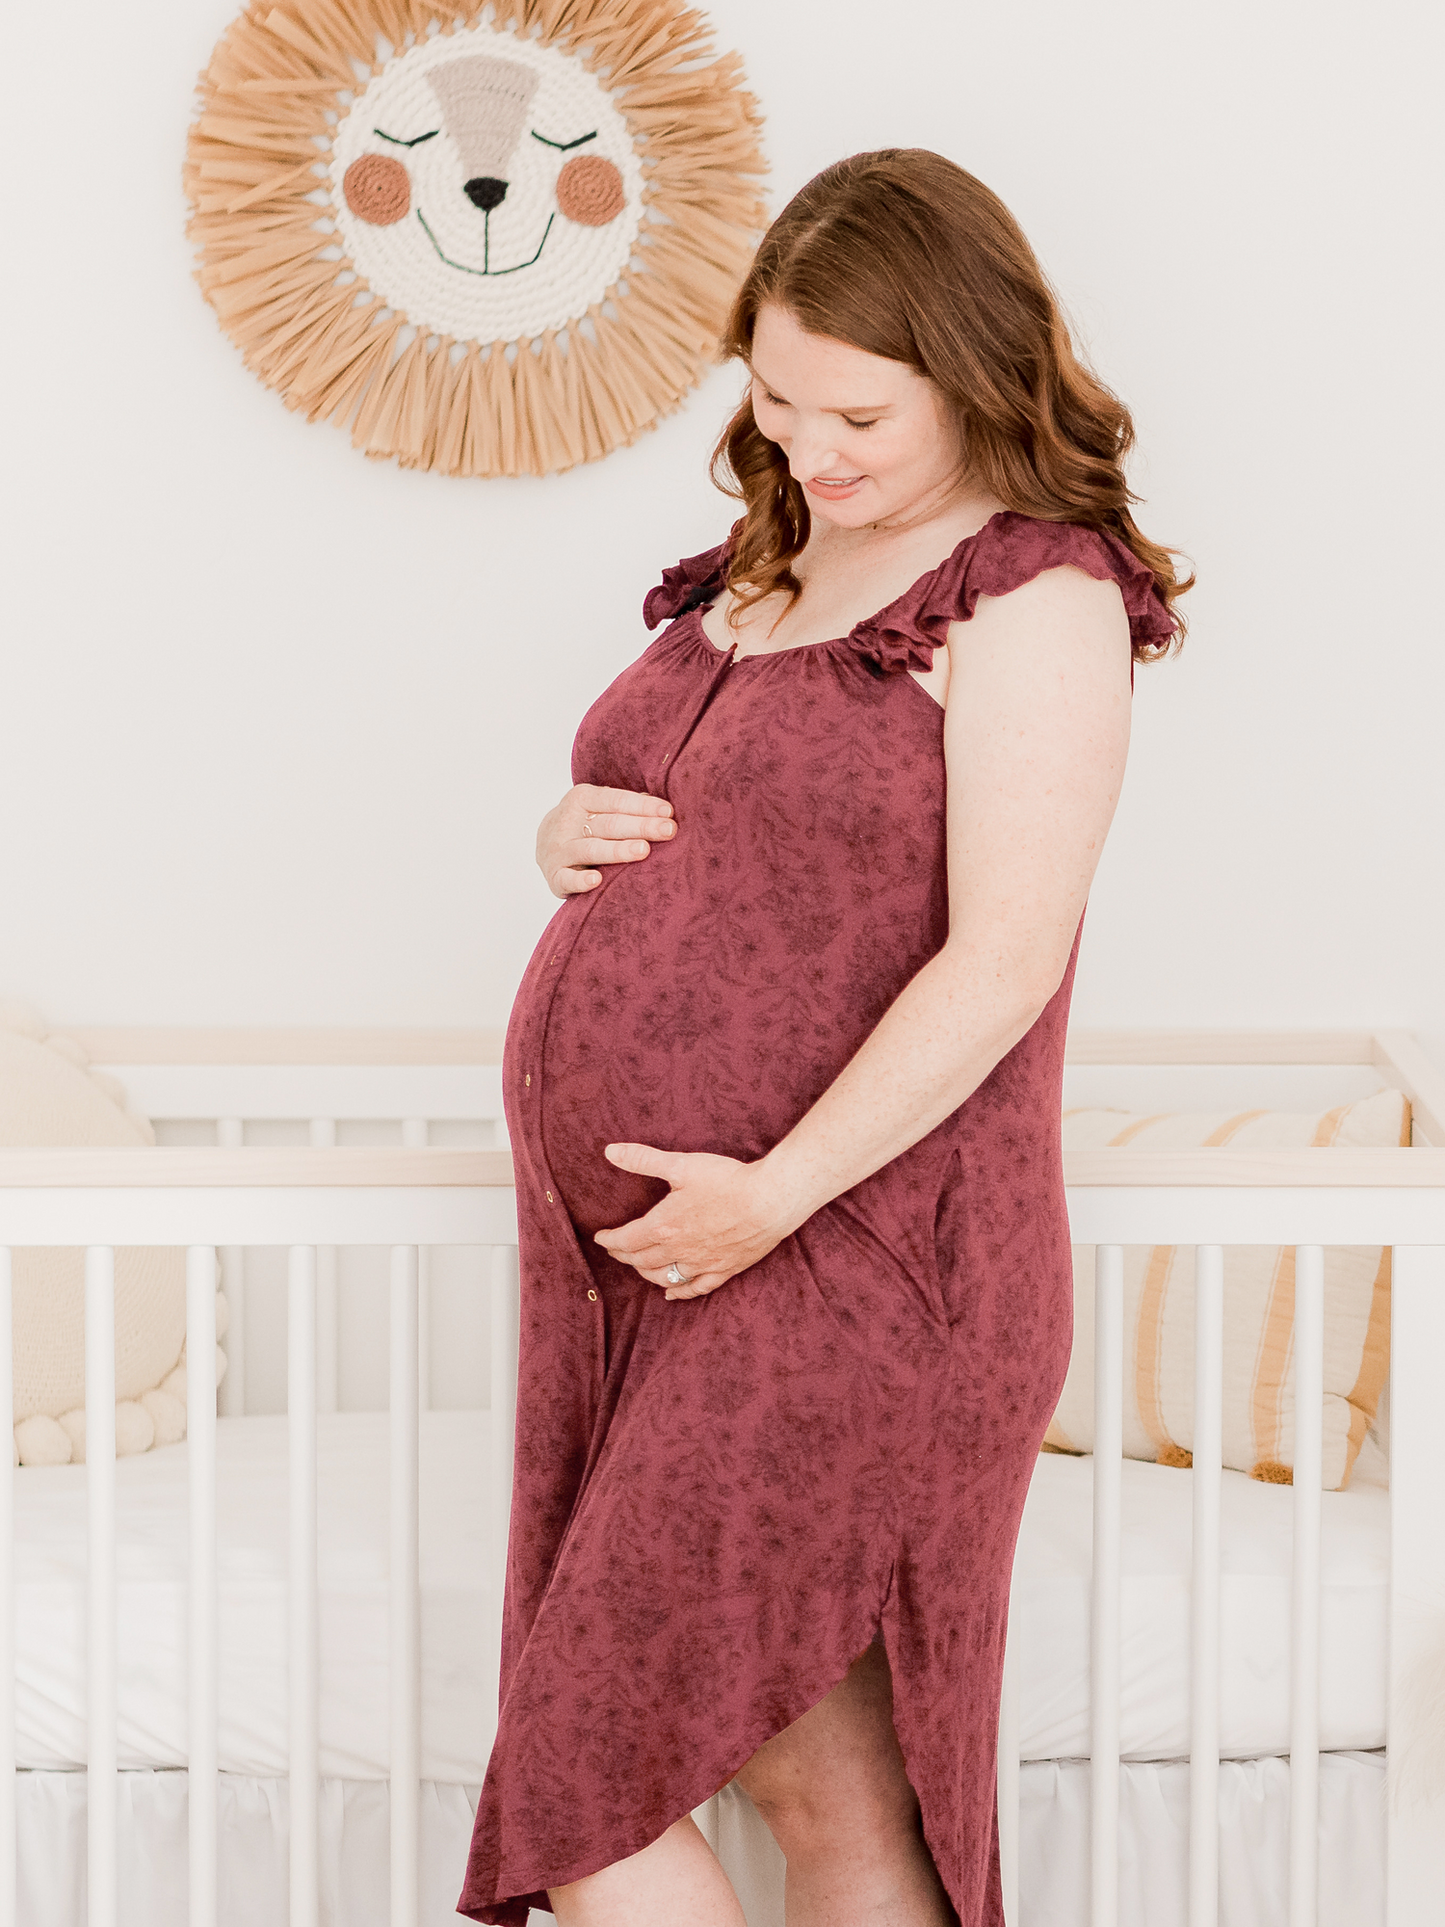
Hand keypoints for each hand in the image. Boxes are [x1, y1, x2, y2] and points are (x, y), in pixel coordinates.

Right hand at [537, 784, 675, 898]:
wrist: (544, 844)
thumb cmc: (585, 824)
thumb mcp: (600, 807)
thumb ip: (626, 806)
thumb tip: (663, 808)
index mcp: (582, 798)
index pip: (616, 800)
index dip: (643, 806)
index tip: (669, 812)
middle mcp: (568, 821)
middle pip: (609, 824)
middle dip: (641, 826)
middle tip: (668, 830)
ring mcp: (559, 849)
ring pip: (591, 850)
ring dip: (618, 850)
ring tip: (644, 850)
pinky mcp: (554, 875)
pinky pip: (566, 879)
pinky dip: (580, 881)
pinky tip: (596, 880)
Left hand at [594, 1144, 802, 1297]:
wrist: (770, 1200)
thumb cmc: (727, 1180)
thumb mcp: (681, 1165)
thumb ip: (644, 1160)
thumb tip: (610, 1152)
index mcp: (663, 1226)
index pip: (626, 1239)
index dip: (610, 1239)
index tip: (601, 1237)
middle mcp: (678, 1251)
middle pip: (641, 1261)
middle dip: (624, 1255)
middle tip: (616, 1249)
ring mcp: (702, 1264)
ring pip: (664, 1278)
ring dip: (646, 1274)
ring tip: (638, 1267)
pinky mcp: (724, 1270)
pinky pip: (696, 1289)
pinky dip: (679, 1293)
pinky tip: (671, 1294)